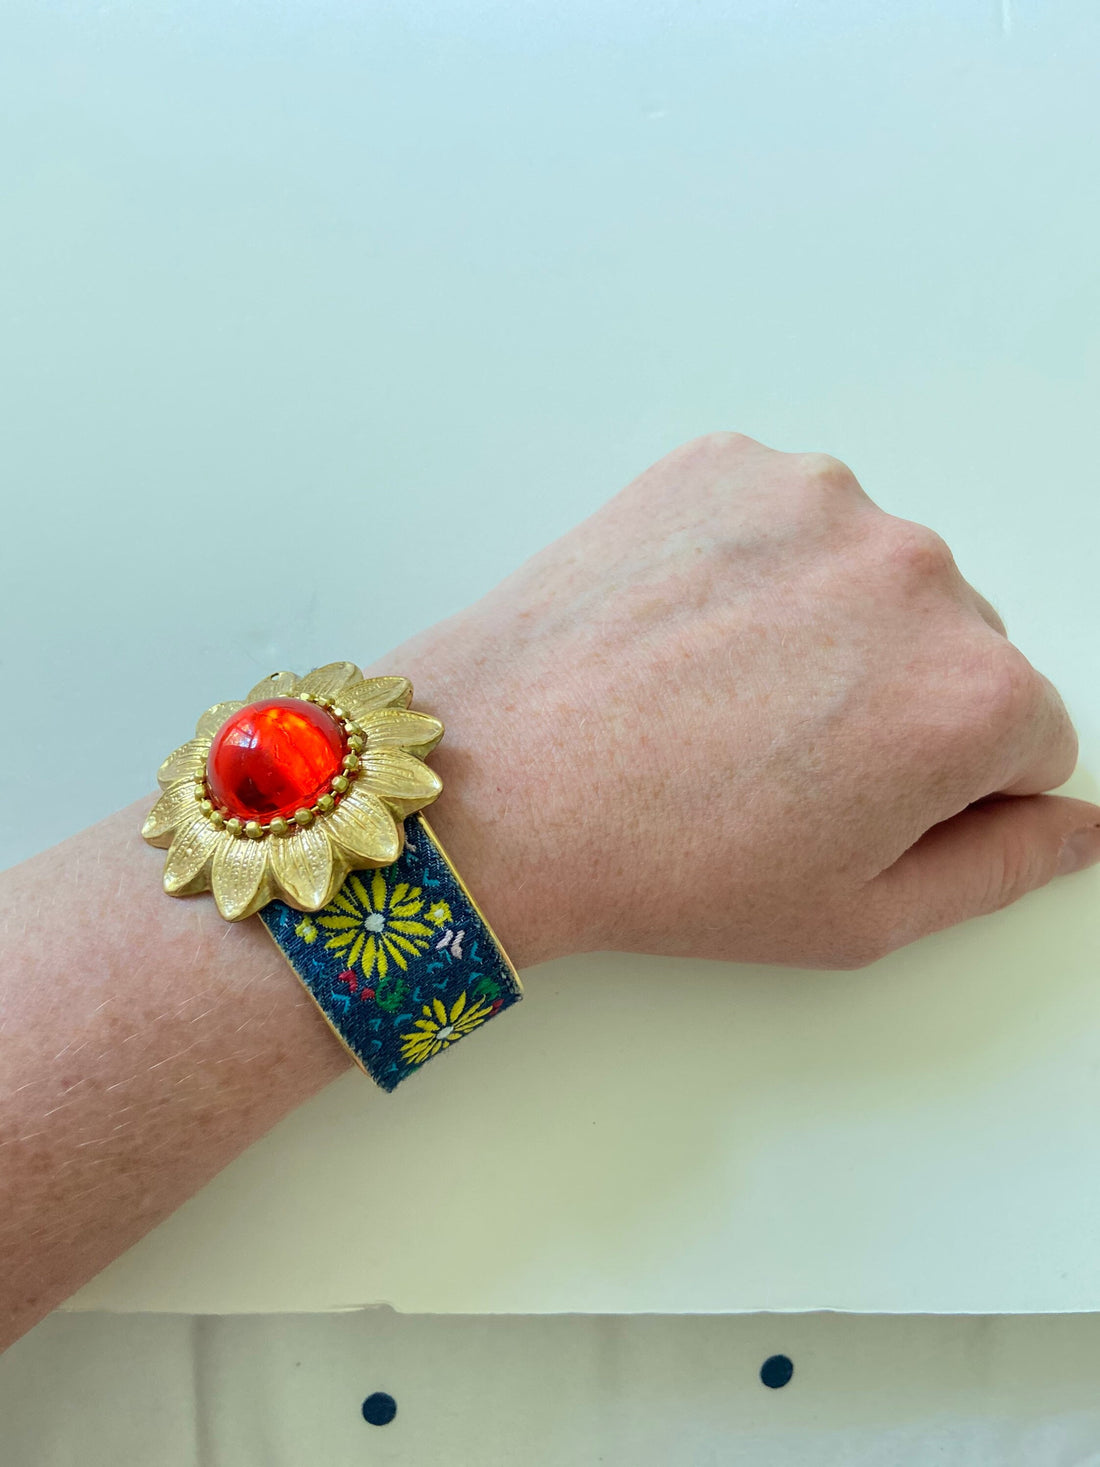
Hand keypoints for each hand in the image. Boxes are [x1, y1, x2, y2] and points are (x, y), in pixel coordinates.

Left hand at [385, 433, 1099, 969]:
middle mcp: (918, 572)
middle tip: (771, 755)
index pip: (1031, 738)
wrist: (498, 784)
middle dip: (895, 698)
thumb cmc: (665, 863)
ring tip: (717, 694)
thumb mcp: (858, 915)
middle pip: (960, 643)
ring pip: (873, 575)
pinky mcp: (731, 462)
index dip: (946, 788)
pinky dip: (755, 567)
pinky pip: (787, 521)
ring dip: (825, 625)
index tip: (853, 803)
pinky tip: (686, 634)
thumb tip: (1083, 823)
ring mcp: (819, 499)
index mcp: (973, 695)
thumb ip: (1004, 865)